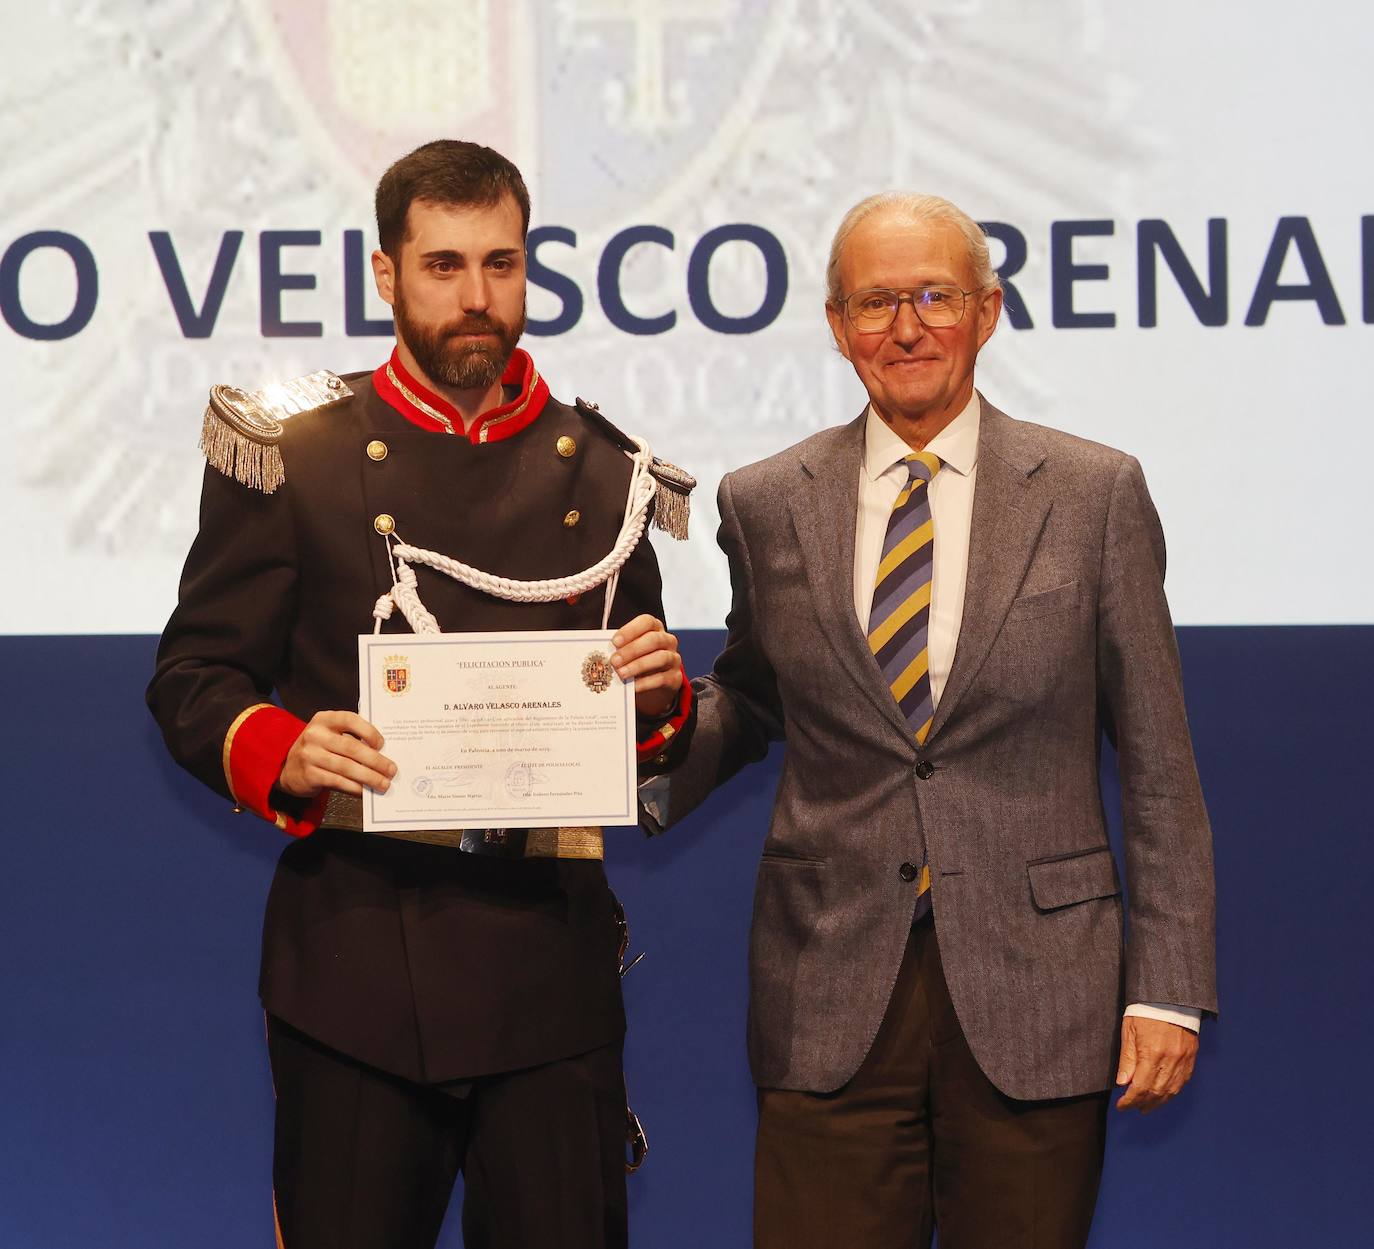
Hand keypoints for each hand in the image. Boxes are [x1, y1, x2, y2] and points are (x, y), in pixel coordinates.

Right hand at [278, 710, 396, 798]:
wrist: (288, 767)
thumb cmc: (319, 749)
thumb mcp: (330, 735)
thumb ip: (351, 737)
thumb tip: (383, 753)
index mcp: (324, 719)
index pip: (350, 719)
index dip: (368, 731)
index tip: (382, 744)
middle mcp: (315, 735)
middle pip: (351, 747)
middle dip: (375, 760)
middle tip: (391, 770)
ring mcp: (310, 755)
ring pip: (346, 767)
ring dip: (368, 777)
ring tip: (383, 783)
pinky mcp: (309, 774)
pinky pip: (337, 781)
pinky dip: (354, 787)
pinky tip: (365, 790)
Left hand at [611, 615, 681, 717]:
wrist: (654, 686)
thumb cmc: (637, 662)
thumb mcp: (630, 652)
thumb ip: (620, 649)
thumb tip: (602, 653)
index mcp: (655, 628)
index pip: (646, 622)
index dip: (631, 630)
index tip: (615, 641)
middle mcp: (667, 641)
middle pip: (653, 639)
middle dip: (632, 650)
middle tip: (614, 661)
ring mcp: (673, 659)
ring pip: (660, 657)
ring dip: (638, 665)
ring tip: (621, 673)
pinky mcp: (675, 678)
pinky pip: (662, 678)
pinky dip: (646, 683)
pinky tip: (633, 687)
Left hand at [1114, 1015, 1198, 1112]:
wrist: (1170, 998)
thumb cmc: (1145, 1011)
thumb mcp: (1129, 1031)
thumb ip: (1127, 1059)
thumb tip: (1123, 1083)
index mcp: (1152, 1052)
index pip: (1140, 1087)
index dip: (1130, 1100)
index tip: (1121, 1106)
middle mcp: (1170, 1060)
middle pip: (1156, 1092)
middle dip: (1143, 1103)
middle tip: (1132, 1108)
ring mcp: (1183, 1060)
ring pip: (1171, 1090)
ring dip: (1158, 1102)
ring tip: (1146, 1107)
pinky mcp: (1191, 1058)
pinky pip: (1182, 1082)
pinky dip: (1172, 1092)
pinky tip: (1164, 1096)